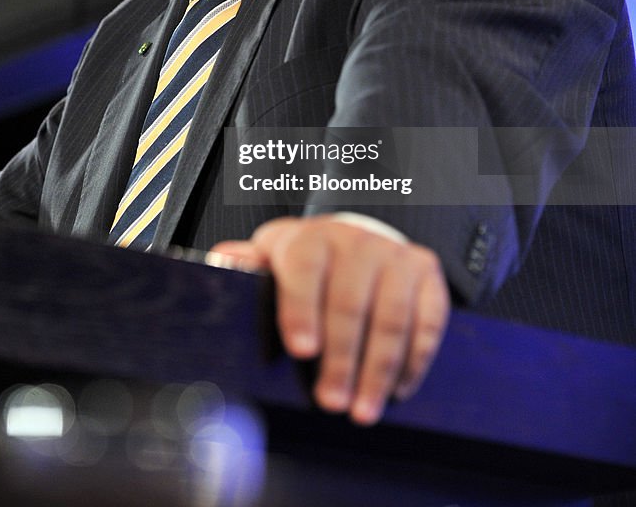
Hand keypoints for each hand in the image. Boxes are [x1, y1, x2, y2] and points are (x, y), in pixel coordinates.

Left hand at [208, 215, 449, 424]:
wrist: (358, 238)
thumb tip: (221, 261)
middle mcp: (356, 241)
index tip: (301, 350)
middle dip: (341, 359)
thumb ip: (246, 264)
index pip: (305, 269)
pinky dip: (414, 360)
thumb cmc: (309, 262)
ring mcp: (395, 255)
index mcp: (311, 239)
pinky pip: (427, 321)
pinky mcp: (426, 272)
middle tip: (330, 402)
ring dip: (378, 371)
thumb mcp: (272, 257)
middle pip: (349, 303)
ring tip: (363, 411)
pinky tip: (397, 390)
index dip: (302, 309)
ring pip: (390, 318)